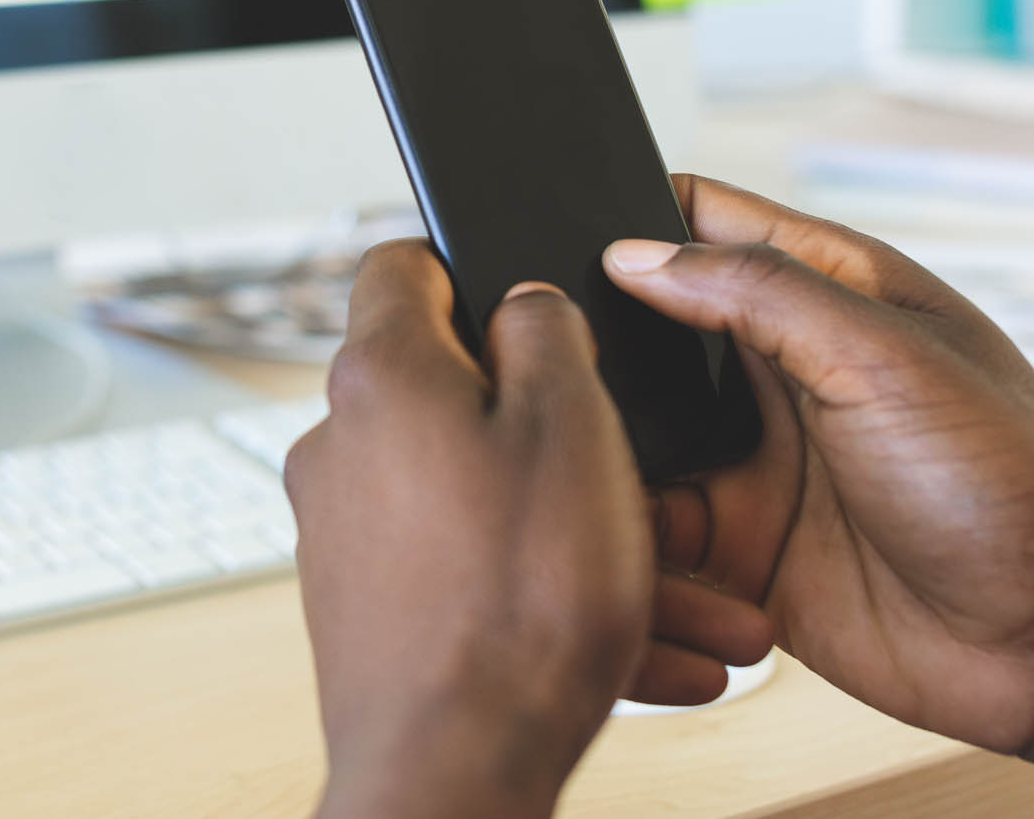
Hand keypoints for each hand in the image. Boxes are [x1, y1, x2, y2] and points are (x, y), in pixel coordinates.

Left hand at [284, 244, 651, 818]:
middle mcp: (341, 443)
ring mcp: (346, 531)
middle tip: (652, 488)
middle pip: (463, 399)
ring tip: (693, 607)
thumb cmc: (518, 604)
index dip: (473, 266)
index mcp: (382, 373)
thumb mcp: (573, 428)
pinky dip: (548, 598)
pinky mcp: (364, 606)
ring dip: (586, 539)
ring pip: (487, 503)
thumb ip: (549, 336)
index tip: (533, 301)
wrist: (455, 773)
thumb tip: (525, 302)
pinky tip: (648, 653)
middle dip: (570, 441)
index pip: (402, 265)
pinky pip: (472, 574)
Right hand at [603, 175, 1033, 757]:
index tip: (558, 229)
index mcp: (828, 291)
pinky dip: (625, 531)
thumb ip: (757, 294)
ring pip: (632, 430)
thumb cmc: (1016, 485)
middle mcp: (781, 369)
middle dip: (594, 339)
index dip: (632, 214)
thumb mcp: (884, 356)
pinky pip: (648, 527)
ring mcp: (758, 457)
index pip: (703, 219)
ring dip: (604, 443)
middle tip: (543, 356)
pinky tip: (619, 534)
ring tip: (574, 453)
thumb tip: (634, 257)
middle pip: (647, 327)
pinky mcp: (740, 547)